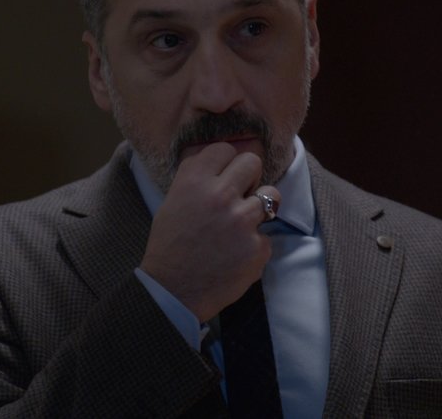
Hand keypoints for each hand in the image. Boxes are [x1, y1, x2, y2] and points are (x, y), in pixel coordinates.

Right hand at [139, 142, 279, 321]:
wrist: (173, 291)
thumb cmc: (170, 245)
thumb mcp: (173, 201)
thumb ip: (197, 178)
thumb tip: (224, 159)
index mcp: (194, 181)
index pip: (225, 149)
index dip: (227, 162)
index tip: (226, 174)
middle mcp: (219, 195)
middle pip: (252, 162)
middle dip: (249, 177)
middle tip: (240, 194)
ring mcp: (242, 221)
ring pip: (270, 196)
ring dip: (258, 210)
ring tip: (240, 226)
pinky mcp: (257, 247)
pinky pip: (266, 235)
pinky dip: (254, 245)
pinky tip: (235, 255)